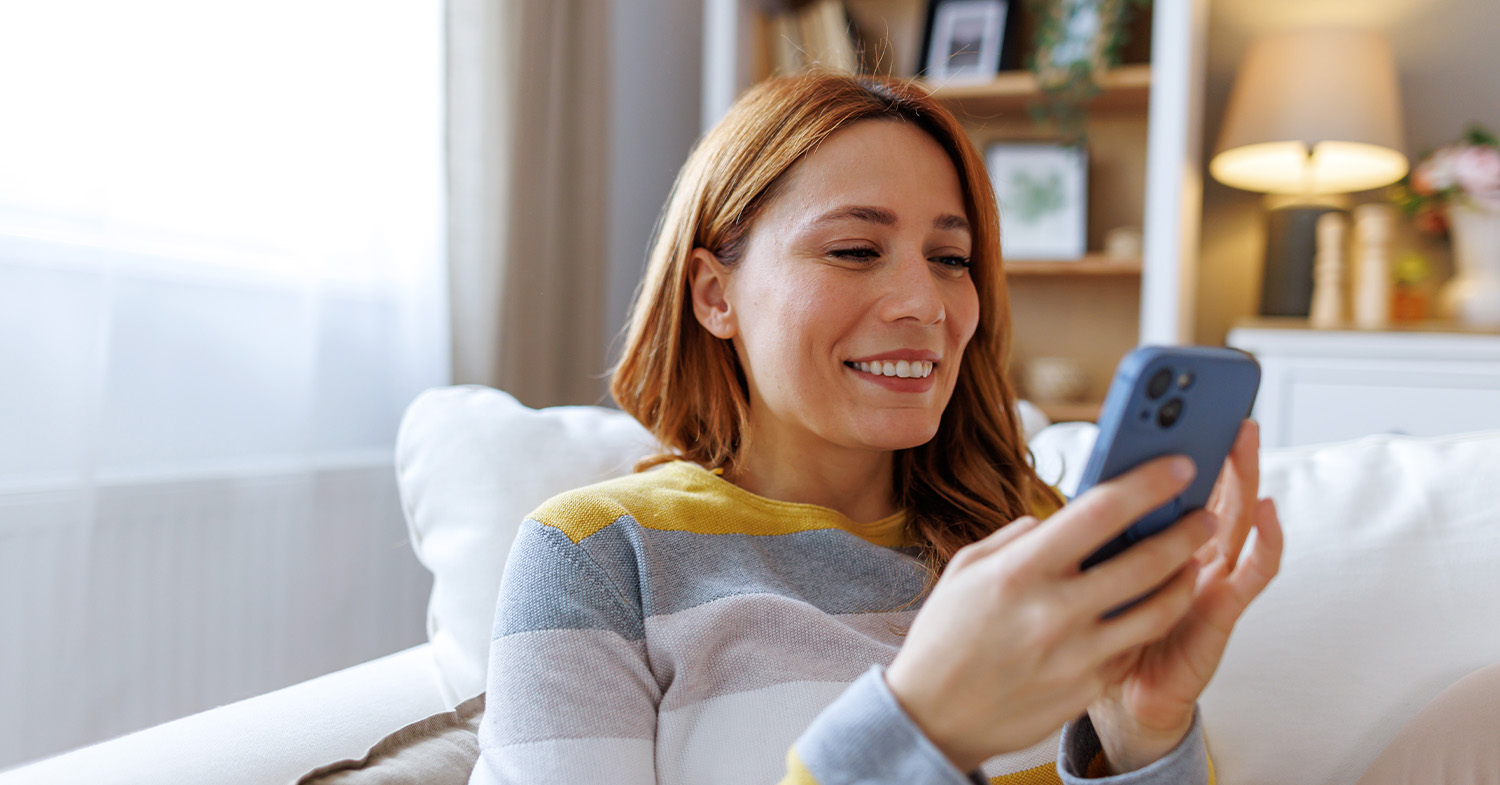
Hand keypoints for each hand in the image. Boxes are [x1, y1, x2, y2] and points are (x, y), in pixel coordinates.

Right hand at [884, 454, 1213, 771]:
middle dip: (1186, 532)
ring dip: (1184, 581)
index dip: (1148, 484)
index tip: (1179, 466)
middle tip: (1204, 516)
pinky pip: (1133, 648)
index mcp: (1019, 571)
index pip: (1099, 513)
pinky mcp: (1086, 689)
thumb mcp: (965, 569)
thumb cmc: (945, 636)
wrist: (932, 716)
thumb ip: (1018, 538)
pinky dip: (1148, 624)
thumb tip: (1060, 519)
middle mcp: (1052, 611)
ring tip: (1193, 564)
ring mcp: (1075, 656)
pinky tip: (1152, 608)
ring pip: (1158, 611)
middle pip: (1146, 562)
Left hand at [1088, 419, 1284, 772]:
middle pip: (1210, 490)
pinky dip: (1267, 540)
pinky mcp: (1223, 611)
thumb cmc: (1096, 631)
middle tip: (1221, 402)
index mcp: (1152, 539)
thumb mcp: (1082, 571)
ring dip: (1243, 476)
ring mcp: (1209, 579)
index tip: (1178, 399)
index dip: (1178, 443)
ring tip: (1243, 437)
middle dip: (1218, 445)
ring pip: (1235, 518)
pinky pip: (1254, 573)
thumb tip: (1072, 490)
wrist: (1112, 695)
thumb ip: (1087, 535)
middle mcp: (1188, 554)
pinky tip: (1268, 510)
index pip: (1171, 482)